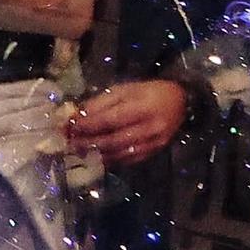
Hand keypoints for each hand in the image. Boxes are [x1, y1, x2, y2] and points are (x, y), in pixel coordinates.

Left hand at [66, 80, 187, 166]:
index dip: (87, 125)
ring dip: (97, 154)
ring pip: (121, 153)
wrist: (181, 101)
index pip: (109, 120)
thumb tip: (77, 115)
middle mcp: (150, 127)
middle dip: (88, 143)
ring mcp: (154, 142)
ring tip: (78, 152)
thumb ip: (101, 102)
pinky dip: (112, 160)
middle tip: (69, 143)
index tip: (69, 127)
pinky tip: (97, 158)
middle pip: (114, 140)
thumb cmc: (148, 92)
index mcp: (142, 107)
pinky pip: (130, 159)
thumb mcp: (124, 89)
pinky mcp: (155, 151)